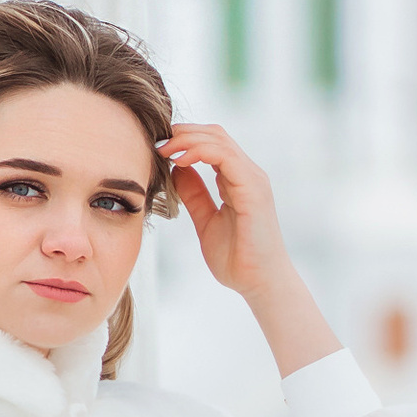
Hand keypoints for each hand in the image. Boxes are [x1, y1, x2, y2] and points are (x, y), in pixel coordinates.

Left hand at [161, 123, 338, 374]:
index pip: (212, 143)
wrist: (259, 283)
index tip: (159, 149)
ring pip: (219, 140)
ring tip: (165, 149)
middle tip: (157, 143)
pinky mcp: (253, 189)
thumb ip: (195, 195)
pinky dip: (201, 152)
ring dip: (188, 139)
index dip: (185, 139)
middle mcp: (248, 174)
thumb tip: (177, 169)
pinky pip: (226, 157)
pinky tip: (180, 160)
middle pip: (215, 134)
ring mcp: (253, 180)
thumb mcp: (206, 221)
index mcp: (238, 180)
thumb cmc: (238, 259)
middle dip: (183, 133)